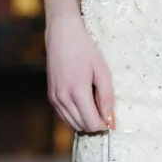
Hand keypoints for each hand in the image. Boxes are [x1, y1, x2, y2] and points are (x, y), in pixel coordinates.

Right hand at [46, 13, 114, 133]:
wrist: (62, 35)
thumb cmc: (85, 49)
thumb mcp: (102, 71)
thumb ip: (107, 97)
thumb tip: (110, 120)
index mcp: (77, 92)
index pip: (92, 124)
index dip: (104, 124)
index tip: (110, 117)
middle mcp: (63, 98)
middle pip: (82, 127)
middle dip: (95, 124)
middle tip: (104, 111)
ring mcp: (54, 98)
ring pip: (72, 124)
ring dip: (85, 121)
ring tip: (94, 105)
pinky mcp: (51, 96)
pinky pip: (64, 116)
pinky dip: (75, 116)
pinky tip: (83, 104)